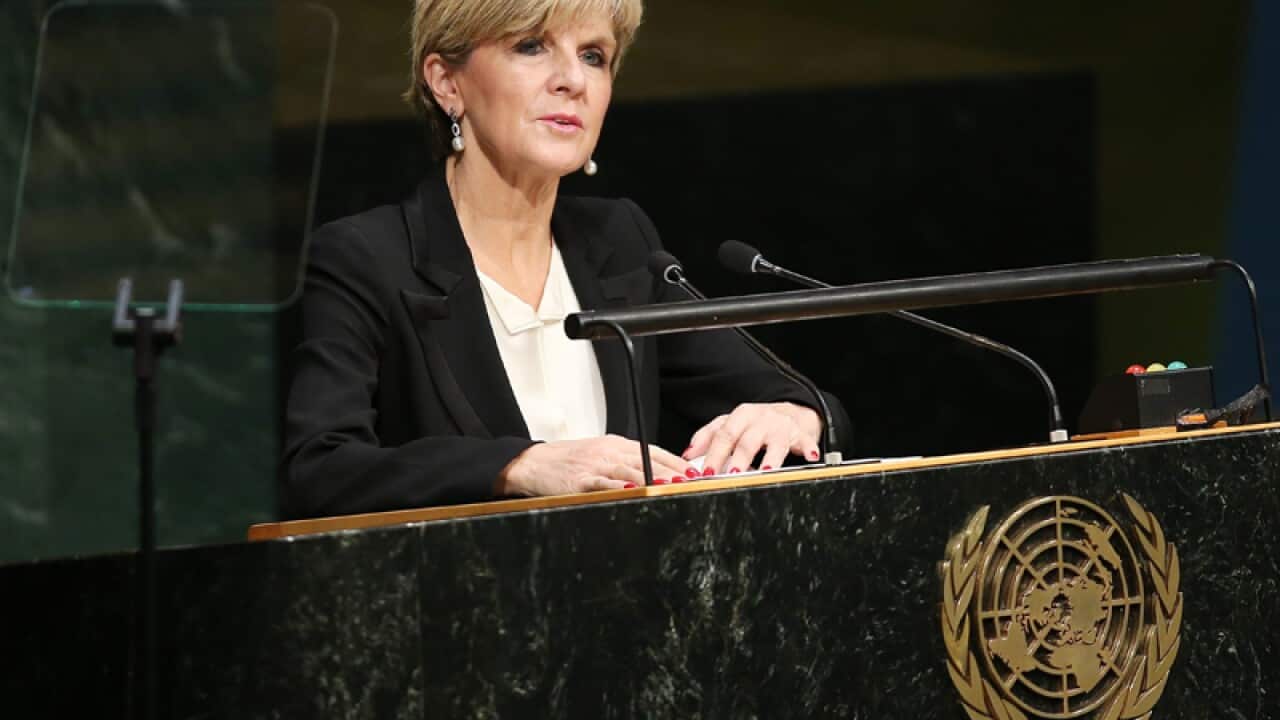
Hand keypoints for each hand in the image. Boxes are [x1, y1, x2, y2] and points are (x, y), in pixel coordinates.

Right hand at [497, 434, 693, 496]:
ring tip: (671, 486)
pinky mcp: (581, 481)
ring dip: (652, 479)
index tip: (694, 473)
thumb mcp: (602, 453)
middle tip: (692, 482)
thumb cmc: (569, 461)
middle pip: (647, 461)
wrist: (536, 462)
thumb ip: (627, 461)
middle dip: (672, 472)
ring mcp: (595, 466)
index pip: (654, 452)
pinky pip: (603, 483)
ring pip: (630, 471)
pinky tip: (631, 492)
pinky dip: (618, 488)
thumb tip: (658, 472)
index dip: (676, 462)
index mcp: (617, 445)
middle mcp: (609, 452)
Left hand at [685, 402, 821, 473]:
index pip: (724, 434)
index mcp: (741, 416)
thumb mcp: (731, 424)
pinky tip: (810, 457)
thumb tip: (687, 455)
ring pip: (775, 443)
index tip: (706, 472)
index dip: (714, 454)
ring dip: (770, 458)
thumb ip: (709, 437)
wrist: (791, 412)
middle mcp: (761, 419)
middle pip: (747, 440)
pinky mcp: (802, 434)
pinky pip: (806, 441)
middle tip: (731, 477)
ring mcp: (782, 426)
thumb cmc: (757, 423)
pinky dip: (808, 448)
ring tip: (765, 471)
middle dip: (739, 460)